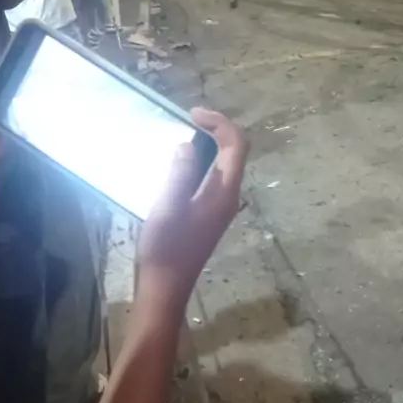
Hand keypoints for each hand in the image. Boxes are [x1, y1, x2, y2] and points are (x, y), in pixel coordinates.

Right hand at [138, 109, 248, 309]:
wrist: (166, 287)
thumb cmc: (166, 248)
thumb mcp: (167, 207)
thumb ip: (180, 174)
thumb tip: (187, 146)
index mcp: (224, 192)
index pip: (236, 145)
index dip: (220, 122)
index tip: (193, 114)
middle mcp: (229, 196)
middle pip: (235, 151)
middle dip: (217, 128)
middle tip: (190, 118)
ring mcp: (220, 206)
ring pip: (226, 164)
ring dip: (211, 143)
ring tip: (184, 132)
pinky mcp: (209, 213)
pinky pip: (215, 176)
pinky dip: (204, 160)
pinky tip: (180, 161)